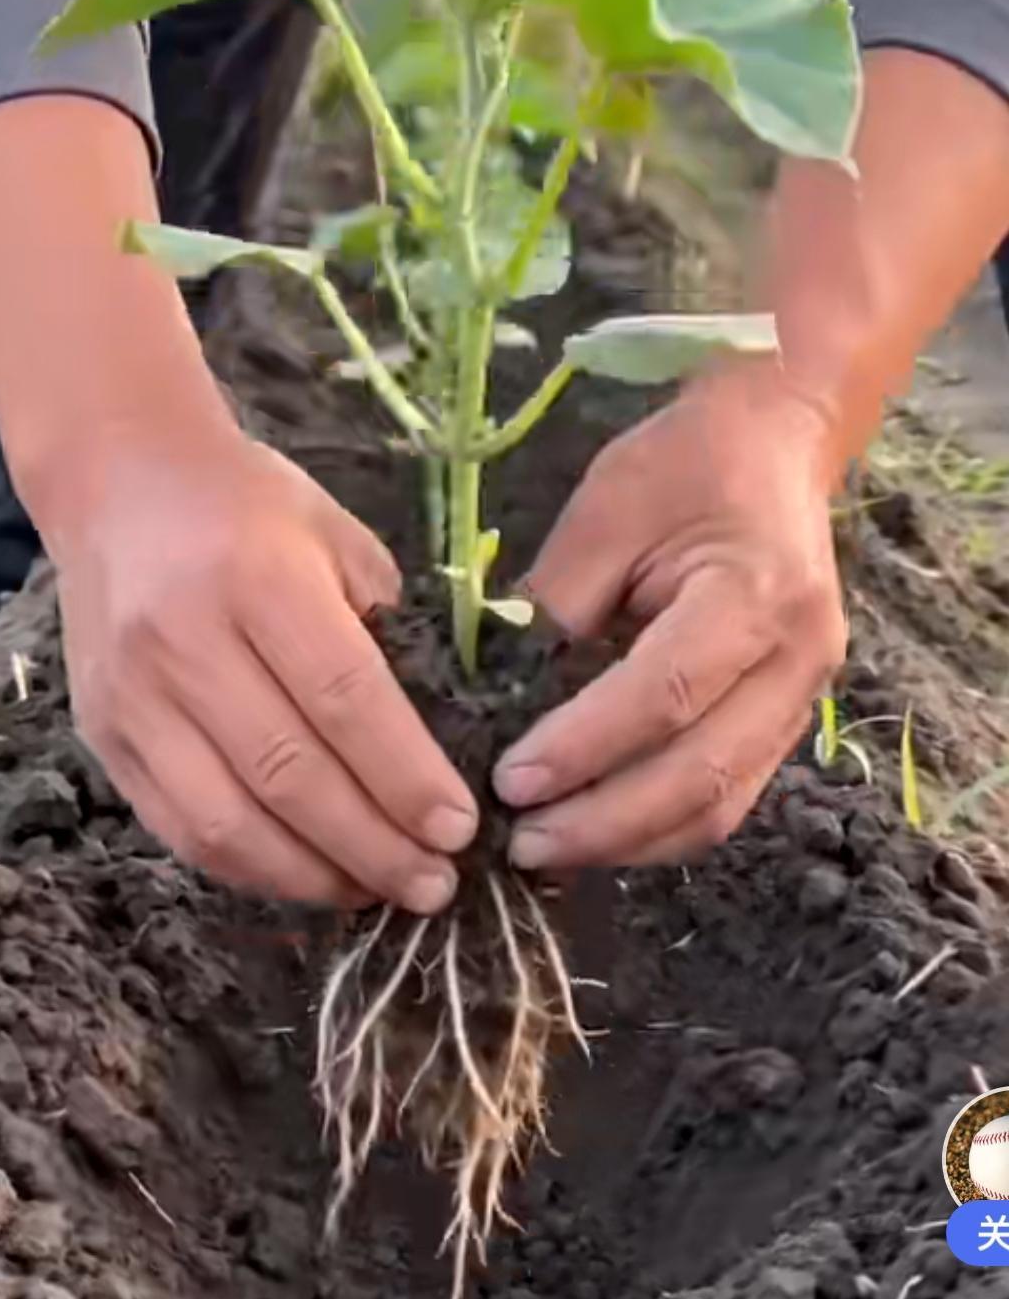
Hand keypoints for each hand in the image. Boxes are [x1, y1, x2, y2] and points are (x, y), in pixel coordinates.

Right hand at [57, 434, 477, 909]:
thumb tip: (437, 747)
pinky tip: (308, 875)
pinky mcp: (103, 737)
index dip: (406, 777)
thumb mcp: (337, 537)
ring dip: (313, 877)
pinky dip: (251, 869)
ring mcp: (132, 698)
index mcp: (257, 576)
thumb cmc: (250, 506)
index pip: (344, 699)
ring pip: (226, 823)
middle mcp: (183, 641)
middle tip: (435, 885)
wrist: (117, 483)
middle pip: (288, 775)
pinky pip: (179, 830)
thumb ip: (385, 630)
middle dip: (373, 847)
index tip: (459, 830)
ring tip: (377, 892)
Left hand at [492, 372, 846, 867]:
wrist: (775, 447)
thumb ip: (557, 603)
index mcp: (756, 593)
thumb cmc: (685, 466)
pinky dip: (658, 828)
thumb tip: (494, 695)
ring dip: (629, 842)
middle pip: (702, 773)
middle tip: (519, 843)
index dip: (585, 747)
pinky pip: (726, 797)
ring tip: (545, 851)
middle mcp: (797, 659)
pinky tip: (595, 834)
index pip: (666, 693)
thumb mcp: (607, 509)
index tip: (509, 781)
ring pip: (721, 805)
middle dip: (604, 823)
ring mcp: (804, 700)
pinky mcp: (787, 723)